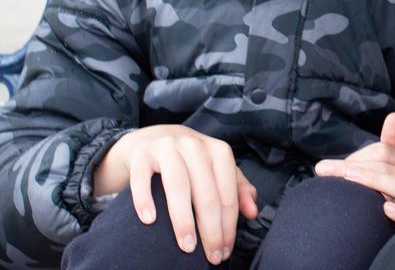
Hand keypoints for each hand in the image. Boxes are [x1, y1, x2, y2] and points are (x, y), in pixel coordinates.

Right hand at [93, 124, 256, 264]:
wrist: (151, 139)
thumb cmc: (190, 161)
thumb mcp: (217, 169)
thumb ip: (238, 189)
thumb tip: (252, 212)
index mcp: (218, 151)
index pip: (227, 194)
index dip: (228, 225)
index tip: (225, 250)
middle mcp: (194, 146)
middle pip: (206, 193)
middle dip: (210, 229)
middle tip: (210, 256)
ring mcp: (167, 147)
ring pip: (178, 186)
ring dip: (183, 220)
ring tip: (187, 245)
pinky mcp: (142, 154)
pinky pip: (143, 179)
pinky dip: (145, 200)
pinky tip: (150, 220)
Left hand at [314, 113, 394, 225]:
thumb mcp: (389, 173)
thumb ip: (389, 147)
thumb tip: (394, 117)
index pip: (387, 151)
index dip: (358, 155)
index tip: (328, 167)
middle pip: (391, 166)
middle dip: (357, 167)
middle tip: (327, 172)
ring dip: (374, 181)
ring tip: (349, 182)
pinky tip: (384, 208)